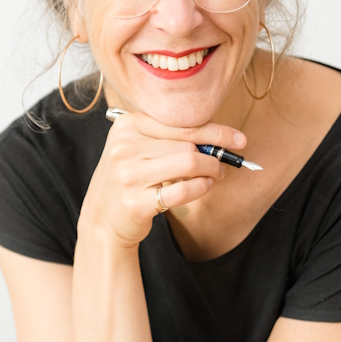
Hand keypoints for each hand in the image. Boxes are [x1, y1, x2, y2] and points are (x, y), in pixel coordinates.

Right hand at [79, 112, 246, 248]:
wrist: (102, 217)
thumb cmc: (131, 178)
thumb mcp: (141, 149)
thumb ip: (172, 138)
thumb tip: (222, 139)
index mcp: (127, 126)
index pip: (181, 124)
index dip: (215, 131)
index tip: (238, 139)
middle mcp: (124, 147)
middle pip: (188, 144)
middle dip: (214, 155)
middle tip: (223, 165)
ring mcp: (128, 175)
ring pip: (189, 163)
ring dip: (210, 171)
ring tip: (214, 176)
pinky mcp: (135, 202)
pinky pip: (183, 190)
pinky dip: (201, 188)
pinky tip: (203, 187)